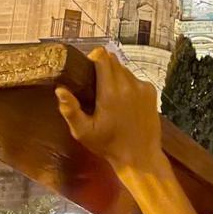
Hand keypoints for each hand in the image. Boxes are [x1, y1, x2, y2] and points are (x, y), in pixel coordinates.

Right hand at [55, 47, 162, 171]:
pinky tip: (123, 101)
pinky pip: (135, 79)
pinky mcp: (151, 92)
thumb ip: (70, 109)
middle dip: (102, 67)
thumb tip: (60, 89)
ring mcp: (142, 87)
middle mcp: (128, 85)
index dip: (92, 58)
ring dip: (115, 75)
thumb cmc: (108, 146)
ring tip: (108, 95)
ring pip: (124, 69)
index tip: (86, 67)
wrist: (140, 157)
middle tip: (94, 83)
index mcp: (110, 91)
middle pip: (113, 60)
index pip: (102, 56)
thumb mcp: (83, 132)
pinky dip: (127, 84)